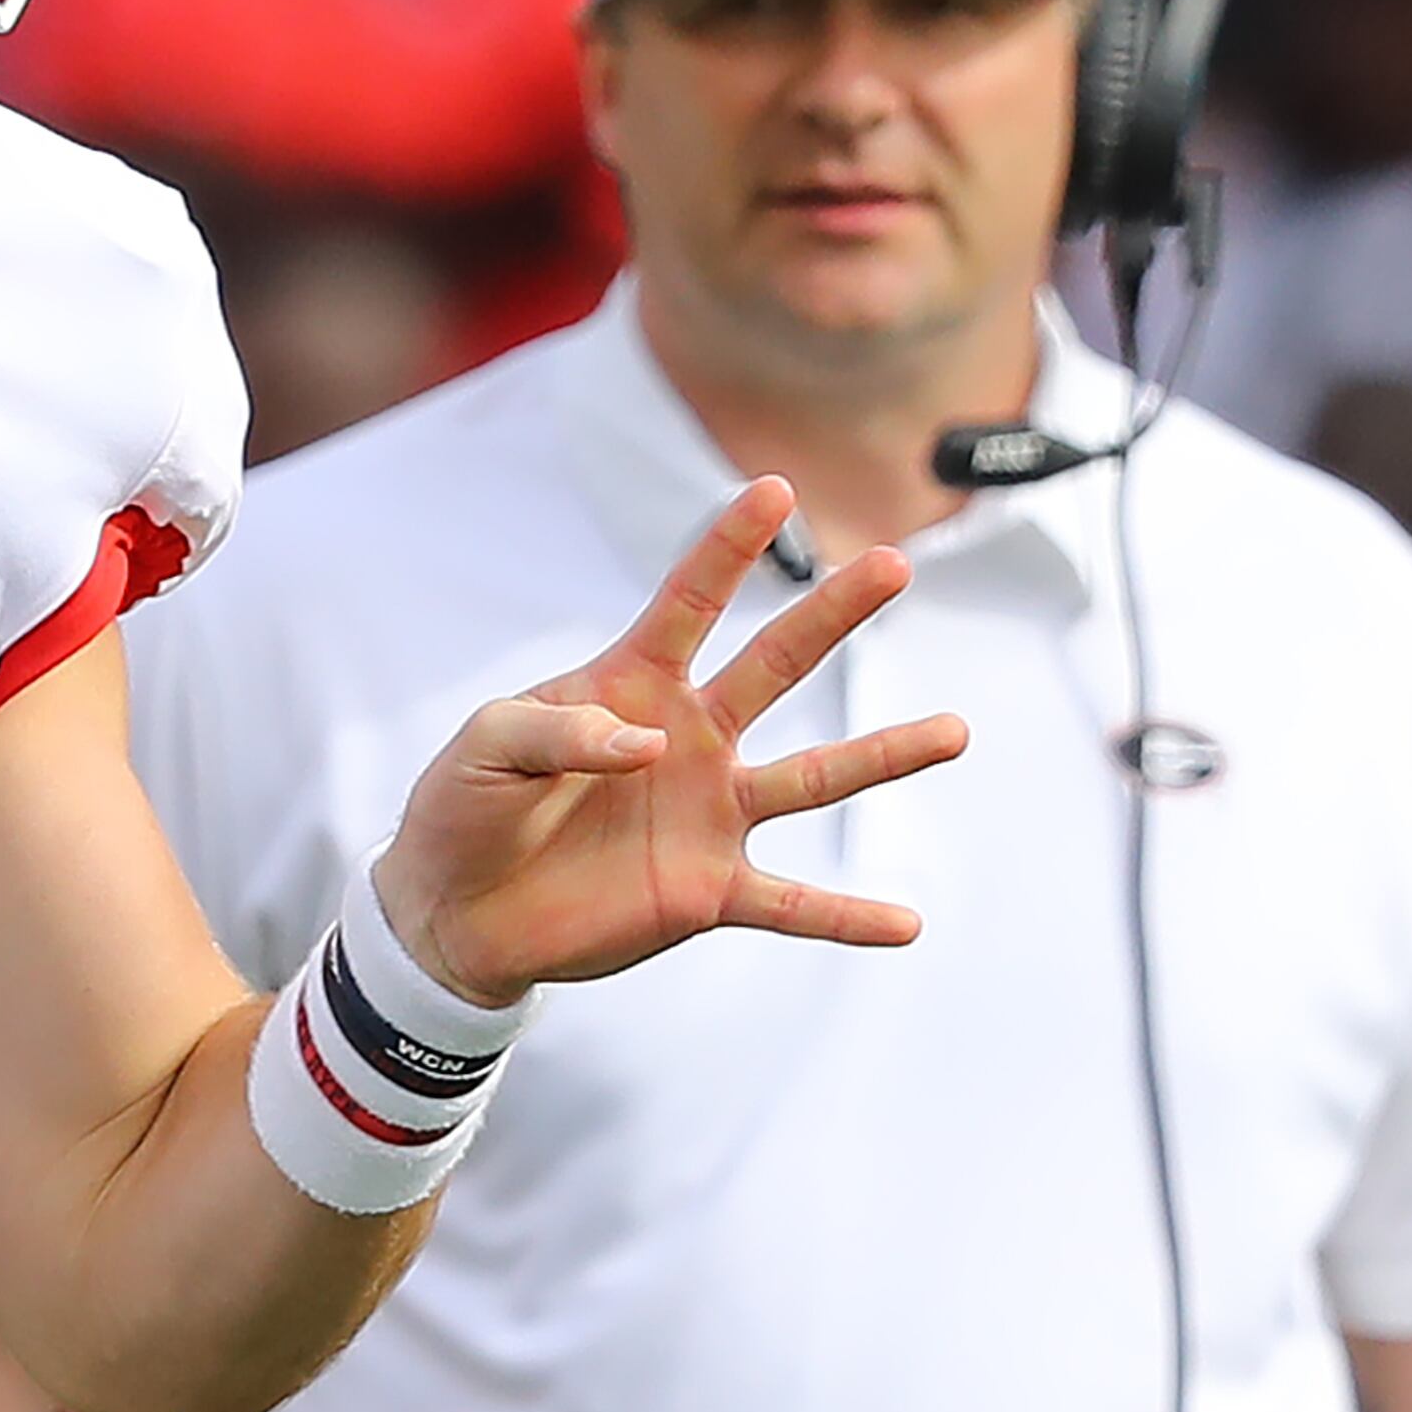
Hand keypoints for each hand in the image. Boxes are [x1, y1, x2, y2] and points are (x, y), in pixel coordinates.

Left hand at [370, 479, 964, 1005]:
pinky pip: (792, 904)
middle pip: (774, 666)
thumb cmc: (465, 805)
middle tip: (893, 564)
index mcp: (629, 685)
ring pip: (812, 779)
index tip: (773, 489)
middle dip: (831, 614)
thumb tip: (648, 743)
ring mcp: (707, 814)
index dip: (726, 548)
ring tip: (956, 730)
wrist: (456, 907)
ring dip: (883, 755)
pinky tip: (907, 922)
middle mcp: (687, 739)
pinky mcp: (707, 890)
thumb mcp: (487, 745)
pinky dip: (846, 916)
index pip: (688, 603)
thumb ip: (558, 728)